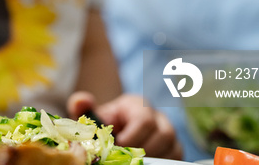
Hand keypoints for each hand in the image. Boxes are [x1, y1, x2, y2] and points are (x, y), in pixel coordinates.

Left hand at [67, 91, 181, 159]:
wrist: (114, 132)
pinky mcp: (174, 149)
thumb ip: (82, 106)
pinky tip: (143, 164)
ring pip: (173, 148)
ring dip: (154, 159)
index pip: (145, 120)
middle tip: (126, 158)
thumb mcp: (92, 115)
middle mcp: (158, 117)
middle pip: (164, 135)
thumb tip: (82, 101)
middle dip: (144, 150)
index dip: (131, 137)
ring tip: (133, 162)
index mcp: (139, 105)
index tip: (117, 147)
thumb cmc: (104, 124)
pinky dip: (162, 163)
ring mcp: (169, 133)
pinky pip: (176, 158)